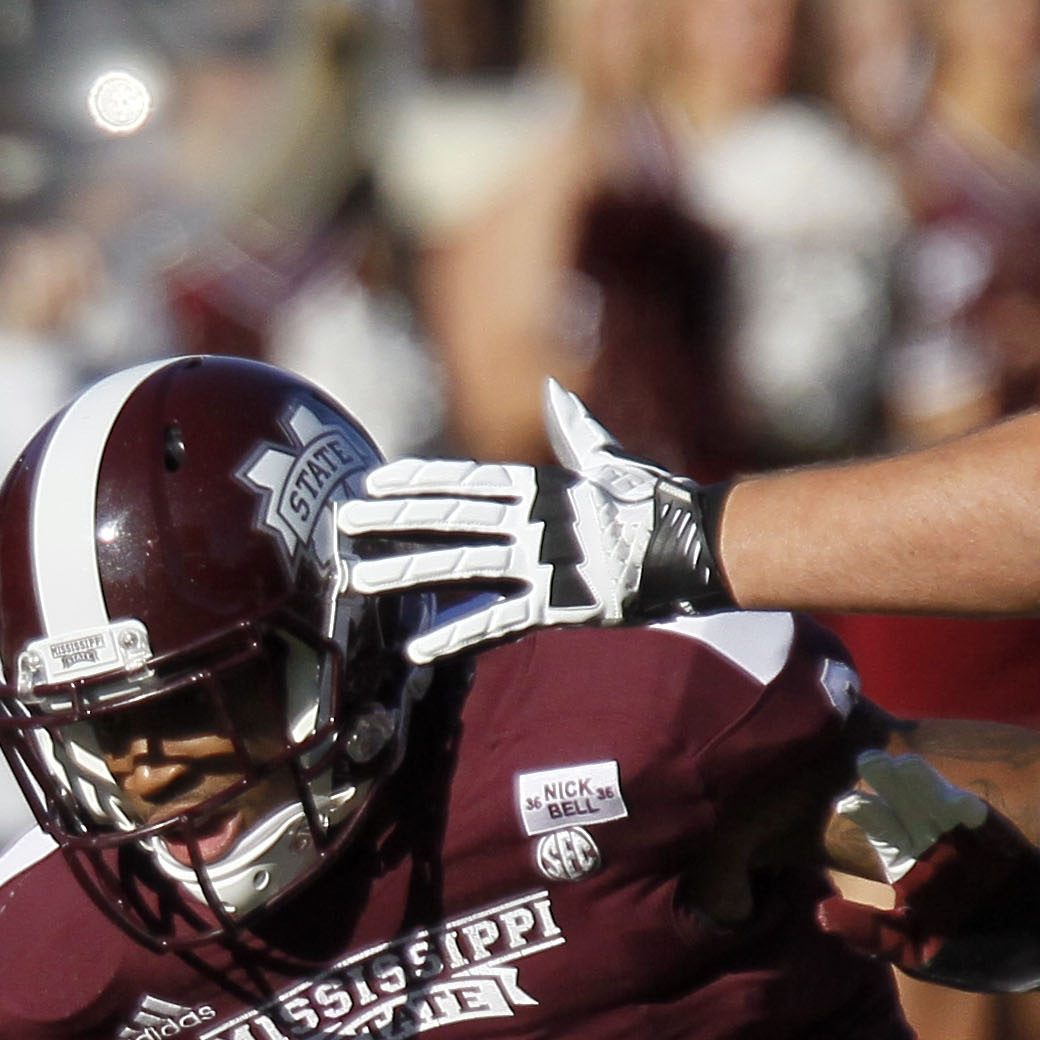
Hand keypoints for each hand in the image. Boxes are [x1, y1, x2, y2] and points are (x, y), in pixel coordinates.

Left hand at [331, 382, 729, 662]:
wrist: (698, 546)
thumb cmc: (657, 501)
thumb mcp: (611, 459)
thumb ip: (575, 431)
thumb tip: (555, 391)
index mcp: (540, 485)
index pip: (464, 480)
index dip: (414, 481)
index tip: (372, 482)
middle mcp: (532, 520)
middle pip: (446, 518)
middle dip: (390, 521)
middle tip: (341, 524)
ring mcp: (541, 562)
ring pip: (458, 566)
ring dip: (402, 573)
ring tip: (356, 579)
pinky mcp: (557, 604)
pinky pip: (497, 623)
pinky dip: (456, 635)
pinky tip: (416, 648)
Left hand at [815, 751, 1039, 992]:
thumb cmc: (974, 955)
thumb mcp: (914, 952)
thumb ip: (869, 933)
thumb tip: (819, 913)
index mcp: (911, 872)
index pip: (883, 836)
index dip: (868, 814)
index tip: (846, 799)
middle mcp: (936, 849)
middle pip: (908, 810)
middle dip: (891, 786)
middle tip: (869, 760)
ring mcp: (969, 842)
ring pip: (941, 806)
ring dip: (926, 785)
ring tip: (905, 765)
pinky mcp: (1001, 842)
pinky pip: (983, 822)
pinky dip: (969, 811)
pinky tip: (954, 801)